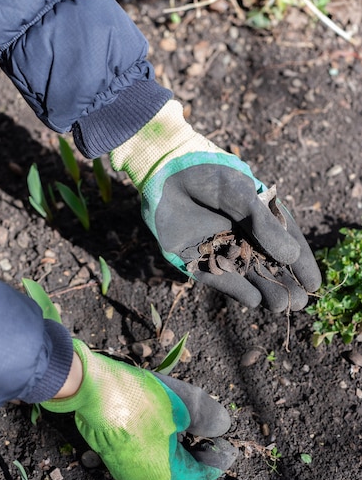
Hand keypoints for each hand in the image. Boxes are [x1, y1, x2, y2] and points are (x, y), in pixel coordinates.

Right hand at [42, 340, 236, 479]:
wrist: (91, 389)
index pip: (201, 473)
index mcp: (166, 477)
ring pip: (160, 463)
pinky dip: (157, 444)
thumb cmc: (140, 400)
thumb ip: (208, 419)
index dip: (218, 459)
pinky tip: (161, 425)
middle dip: (197, 452)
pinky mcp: (111, 458)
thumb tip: (222, 428)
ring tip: (188, 428)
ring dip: (176, 447)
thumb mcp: (184, 404)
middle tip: (211, 436)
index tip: (230, 448)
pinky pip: (143, 456)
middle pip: (180, 470)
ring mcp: (124, 471)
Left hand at [110, 100, 320, 311]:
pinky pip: (219, 278)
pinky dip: (236, 289)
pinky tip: (254, 300)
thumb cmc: (208, 177)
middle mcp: (240, 234)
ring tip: (281, 306)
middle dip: (284, 283)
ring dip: (264, 290)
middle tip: (299, 302)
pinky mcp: (195, 259)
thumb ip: (264, 226)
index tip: (314, 283)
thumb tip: (290, 257)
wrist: (166, 174)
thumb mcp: (241, 196)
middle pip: (267, 264)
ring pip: (246, 275)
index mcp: (257, 215)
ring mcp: (218, 248)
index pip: (285, 242)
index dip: (300, 263)